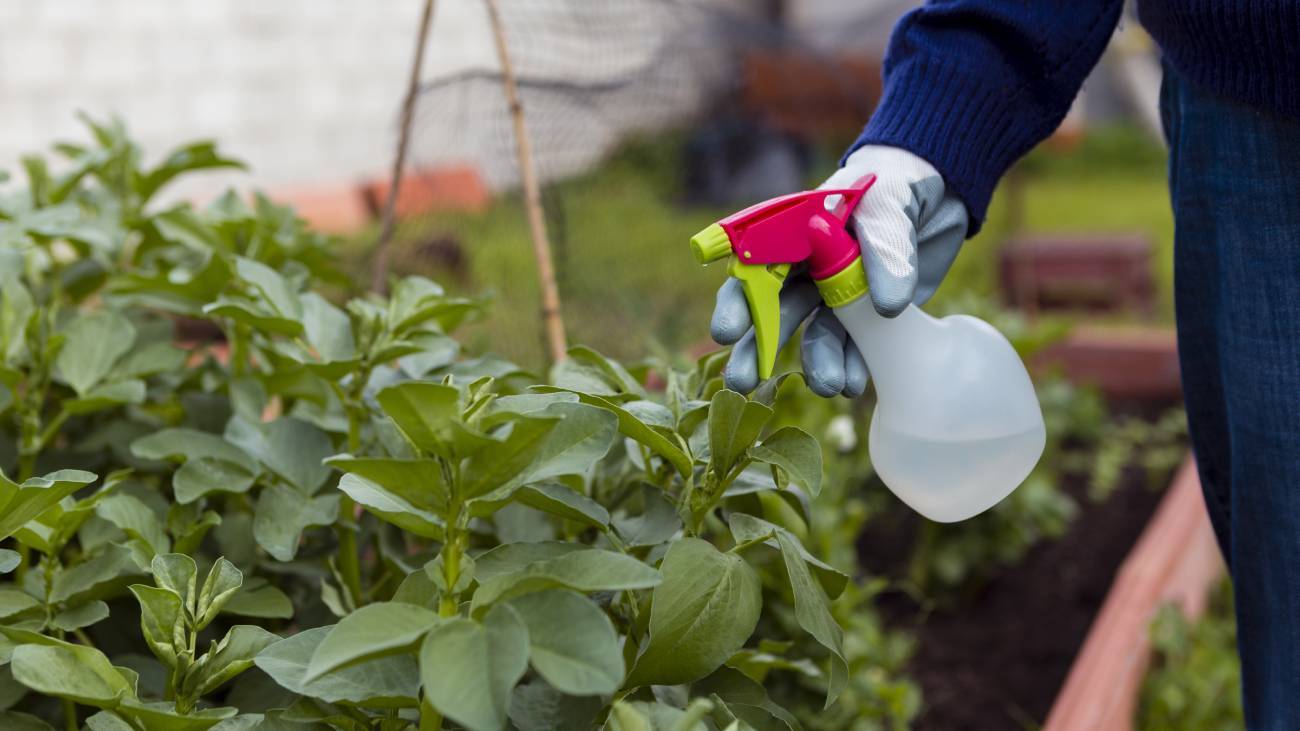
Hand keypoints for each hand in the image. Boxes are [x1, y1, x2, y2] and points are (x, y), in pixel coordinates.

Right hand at [711, 145, 968, 395]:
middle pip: (775, 311)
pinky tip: (854, 384)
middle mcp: (808, 268)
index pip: (755, 268)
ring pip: (817, 335)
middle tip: (741, 381)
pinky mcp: (870, 316)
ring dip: (817, 363)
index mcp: (795, 233)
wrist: (943, 190)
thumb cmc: (901, 182)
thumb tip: (886, 306)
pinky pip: (856, 346)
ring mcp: (838, 295)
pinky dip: (854, 366)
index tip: (727, 332)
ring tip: (829, 387)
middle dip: (758, 348)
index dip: (738, 301)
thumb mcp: (891, 201)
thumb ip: (885, 247)